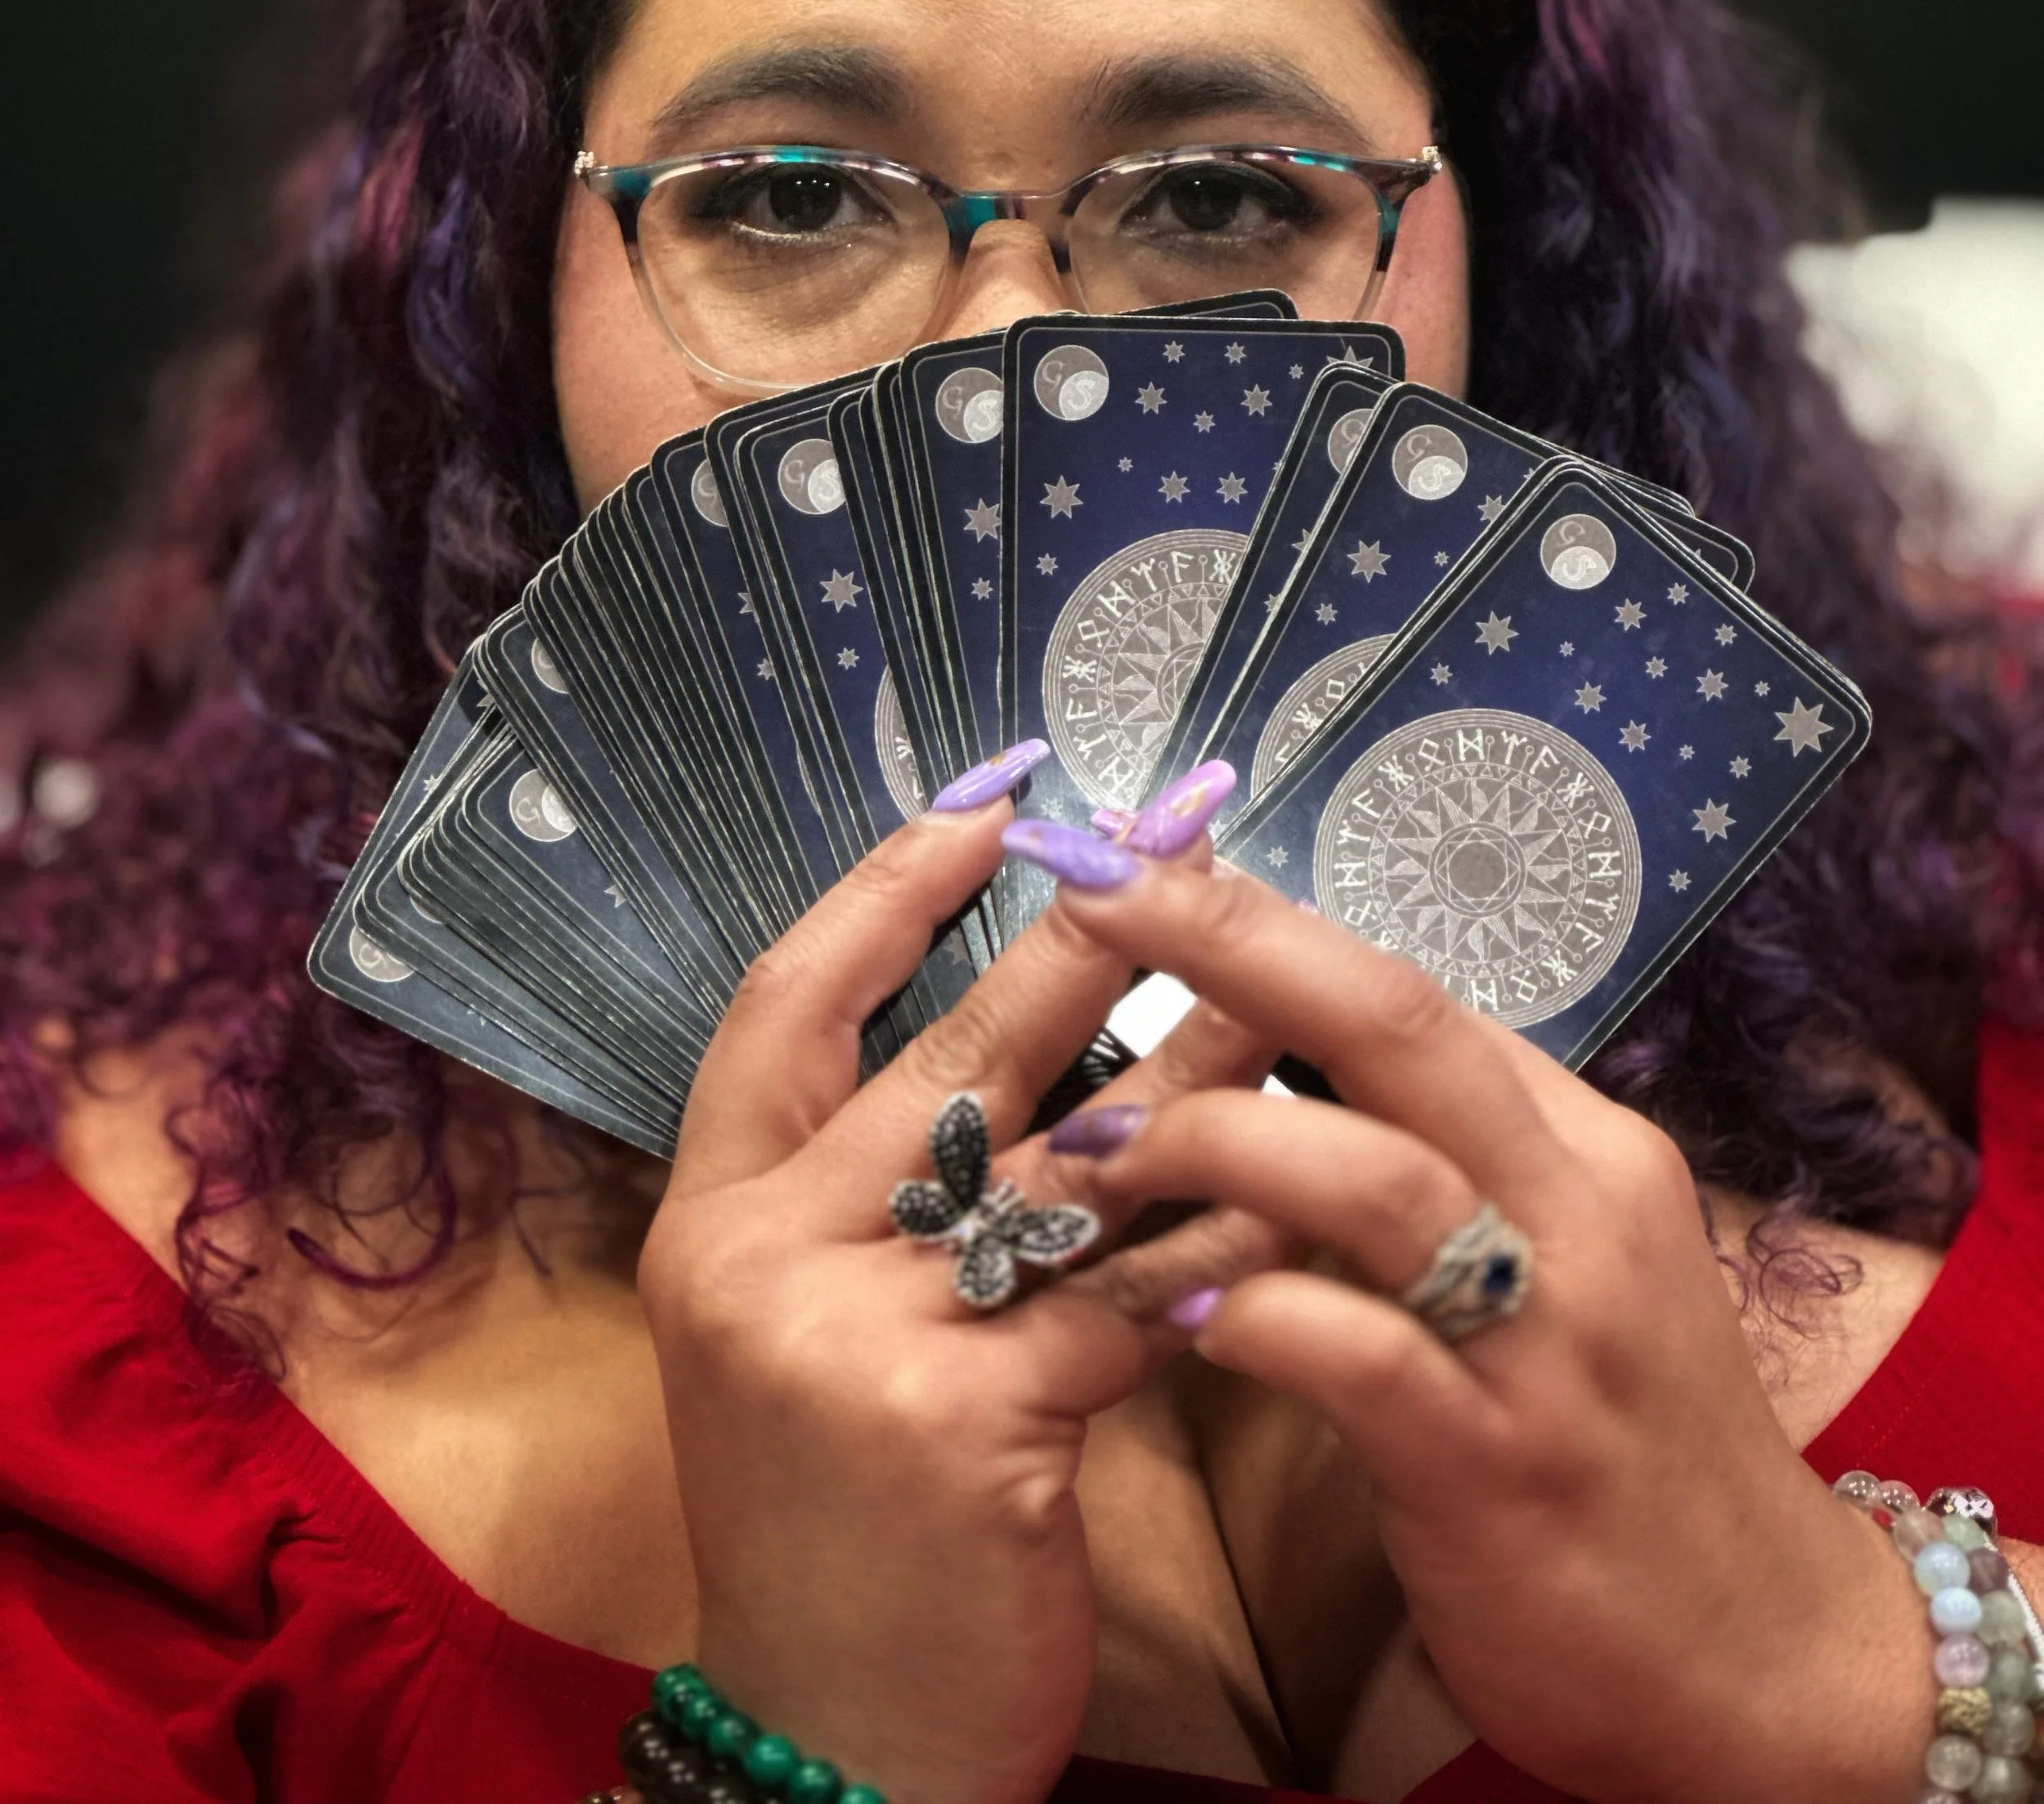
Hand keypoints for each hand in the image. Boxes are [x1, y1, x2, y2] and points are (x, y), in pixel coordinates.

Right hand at [637, 786, 1282, 1803]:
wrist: (840, 1749)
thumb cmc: (843, 1529)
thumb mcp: (817, 1336)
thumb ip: (895, 1201)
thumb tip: (1056, 1052)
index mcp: (713, 1217)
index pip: (784, 1005)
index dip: (884, 891)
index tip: (993, 800)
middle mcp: (760, 1255)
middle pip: (954, 1056)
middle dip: (1088, 939)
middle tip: (1190, 836)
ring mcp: (852, 1333)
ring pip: (1066, 1160)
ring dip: (1197, 1066)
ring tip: (1294, 983)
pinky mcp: (962, 1417)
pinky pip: (1129, 1288)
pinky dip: (1223, 1232)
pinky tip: (1308, 1181)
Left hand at [1038, 851, 1934, 1803]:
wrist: (1764, 1659)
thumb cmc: (1630, 1445)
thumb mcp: (1567, 1267)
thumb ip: (1454, 1163)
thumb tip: (1302, 1061)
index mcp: (1580, 1147)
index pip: (1413, 992)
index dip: (1266, 923)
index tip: (1145, 864)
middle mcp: (1576, 1212)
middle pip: (1396, 1024)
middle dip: (1236, 942)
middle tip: (1100, 892)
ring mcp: (1545, 1339)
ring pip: (1377, 1175)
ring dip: (1217, 1139)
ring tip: (1097, 1148)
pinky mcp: (1501, 1467)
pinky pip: (1365, 1359)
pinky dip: (1256, 1320)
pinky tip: (1173, 1317)